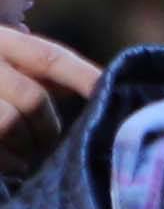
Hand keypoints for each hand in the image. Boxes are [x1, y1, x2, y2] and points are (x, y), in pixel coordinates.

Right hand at [0, 28, 100, 175]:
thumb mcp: (6, 61)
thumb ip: (44, 72)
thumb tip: (100, 85)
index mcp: (0, 41)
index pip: (49, 57)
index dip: (82, 75)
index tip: (108, 90)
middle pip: (32, 98)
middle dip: (48, 128)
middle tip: (50, 145)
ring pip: (8, 124)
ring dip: (26, 148)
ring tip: (30, 158)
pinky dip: (6, 162)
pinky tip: (13, 167)